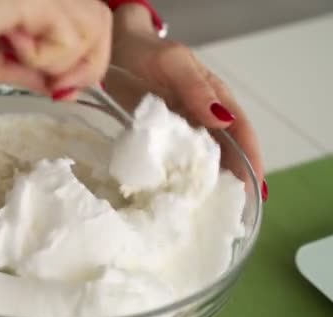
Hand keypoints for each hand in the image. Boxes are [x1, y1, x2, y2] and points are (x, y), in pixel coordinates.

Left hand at [0, 0, 111, 94]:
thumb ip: (23, 73)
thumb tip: (56, 86)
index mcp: (24, 1)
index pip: (79, 35)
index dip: (72, 69)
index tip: (55, 93)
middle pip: (95, 19)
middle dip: (84, 59)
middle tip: (58, 87)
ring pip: (85, 10)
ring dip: (75, 45)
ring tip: (46, 70)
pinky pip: (61, 7)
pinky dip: (59, 33)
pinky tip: (33, 49)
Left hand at [108, 4, 265, 196]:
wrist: (116, 50)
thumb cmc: (148, 52)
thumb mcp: (174, 63)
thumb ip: (197, 89)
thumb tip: (223, 120)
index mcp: (216, 98)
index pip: (242, 133)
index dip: (251, 161)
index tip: (254, 189)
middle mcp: (203, 117)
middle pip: (225, 152)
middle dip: (231, 181)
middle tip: (229, 213)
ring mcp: (181, 129)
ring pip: (200, 160)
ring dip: (204, 183)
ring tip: (204, 212)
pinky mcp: (159, 137)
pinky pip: (172, 160)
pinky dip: (176, 178)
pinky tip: (172, 197)